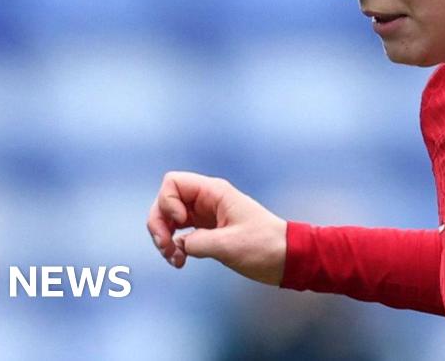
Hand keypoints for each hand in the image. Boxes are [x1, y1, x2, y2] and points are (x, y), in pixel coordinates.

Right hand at [146, 171, 287, 284]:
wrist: (286, 258)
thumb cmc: (264, 246)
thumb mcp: (229, 245)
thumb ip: (197, 242)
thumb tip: (179, 245)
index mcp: (214, 192)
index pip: (173, 183)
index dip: (167, 203)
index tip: (183, 223)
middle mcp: (206, 200)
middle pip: (165, 202)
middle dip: (158, 225)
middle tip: (167, 249)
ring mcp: (205, 216)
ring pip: (169, 219)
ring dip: (164, 238)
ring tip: (175, 260)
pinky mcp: (207, 232)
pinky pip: (179, 234)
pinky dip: (174, 247)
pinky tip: (181, 262)